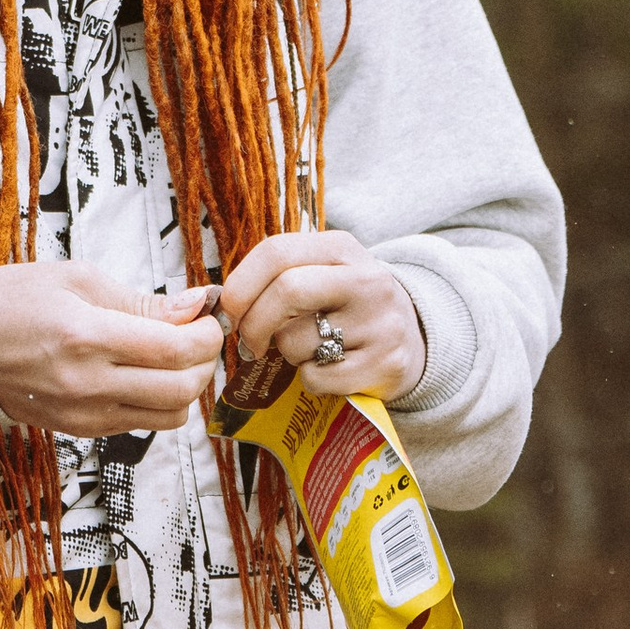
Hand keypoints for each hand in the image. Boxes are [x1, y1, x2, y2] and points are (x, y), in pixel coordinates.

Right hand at [0, 262, 222, 437]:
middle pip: (181, 389)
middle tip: (197, 336)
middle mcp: (86, 384)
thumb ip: (143, 301)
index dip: (207, 335)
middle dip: (204, 362)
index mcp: (85, 337)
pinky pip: (141, 424)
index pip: (175, 350)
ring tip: (171, 357)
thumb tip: (197, 305)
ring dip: (185, 386)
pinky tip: (142, 373)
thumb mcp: (79, 280)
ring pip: (169, 416)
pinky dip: (156, 400)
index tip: (209, 319)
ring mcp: (83, 414)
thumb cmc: (16, 300)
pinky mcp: (80, 430)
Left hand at [217, 229, 427, 407]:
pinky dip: (309, 380)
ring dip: (287, 354)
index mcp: (341, 248)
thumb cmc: (346, 307)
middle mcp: (366, 279)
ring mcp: (380, 322)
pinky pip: (317, 377)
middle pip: (286, 292)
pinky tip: (329, 369)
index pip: (276, 251)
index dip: (241, 284)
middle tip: (249, 342)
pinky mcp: (385, 363)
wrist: (412, 339)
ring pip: (297, 341)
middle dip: (254, 323)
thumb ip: (277, 277)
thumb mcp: (323, 274)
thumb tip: (217, 305)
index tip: (230, 310)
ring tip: (308, 350)